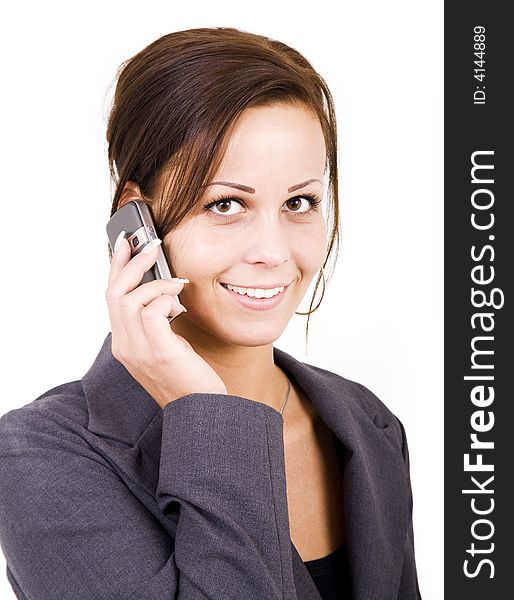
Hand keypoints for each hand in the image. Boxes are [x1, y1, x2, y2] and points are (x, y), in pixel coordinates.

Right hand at [105, 233, 227, 407]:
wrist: (202, 411)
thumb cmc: (189, 378)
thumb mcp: (166, 347)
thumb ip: (157, 323)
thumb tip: (164, 290)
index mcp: (125, 344)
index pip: (112, 298)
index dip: (117, 268)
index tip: (125, 243)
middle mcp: (125, 347)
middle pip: (114, 294)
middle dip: (131, 263)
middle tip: (152, 245)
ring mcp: (138, 351)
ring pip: (129, 299)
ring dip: (155, 283)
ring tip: (176, 284)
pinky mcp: (159, 352)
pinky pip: (151, 311)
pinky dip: (165, 299)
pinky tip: (179, 306)